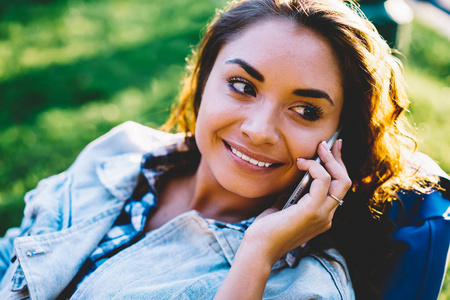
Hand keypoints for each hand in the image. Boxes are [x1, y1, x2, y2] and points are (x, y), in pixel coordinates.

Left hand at [240, 139, 350, 265]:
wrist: (259, 248)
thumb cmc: (267, 229)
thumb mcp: (284, 206)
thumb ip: (295, 194)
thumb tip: (297, 176)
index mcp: (322, 216)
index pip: (338, 189)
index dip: (338, 167)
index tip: (331, 149)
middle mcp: (327, 217)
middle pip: (345, 182)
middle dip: (338, 159)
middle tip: (327, 143)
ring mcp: (323, 215)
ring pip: (341, 181)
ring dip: (329, 160)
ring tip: (318, 149)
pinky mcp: (312, 211)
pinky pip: (323, 181)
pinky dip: (315, 168)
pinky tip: (301, 163)